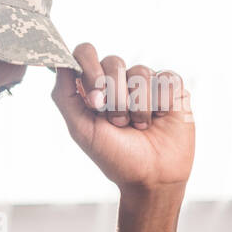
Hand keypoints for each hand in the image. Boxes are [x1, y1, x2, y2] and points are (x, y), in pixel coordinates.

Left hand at [52, 43, 194, 193]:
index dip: (89, 69)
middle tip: (118, 123)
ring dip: (138, 106)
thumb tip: (59, 62)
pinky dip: (161, 103)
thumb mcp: (81, 129)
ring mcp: (146, 83)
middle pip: (113, 61)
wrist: (151, 177)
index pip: (85, 54)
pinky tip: (160, 119)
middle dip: (115, 98)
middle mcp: (119, 81)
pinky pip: (167, 77)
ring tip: (139, 126)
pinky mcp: (172, 87)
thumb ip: (64, 96)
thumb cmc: (114, 156)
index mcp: (94, 88)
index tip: (95, 100)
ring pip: (141, 71)